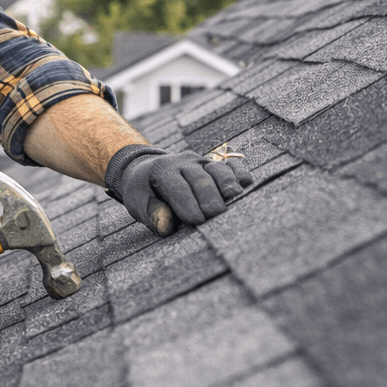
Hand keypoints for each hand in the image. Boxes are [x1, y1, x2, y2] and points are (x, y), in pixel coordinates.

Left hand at [105, 145, 252, 234]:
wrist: (148, 170)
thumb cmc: (145, 192)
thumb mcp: (139, 202)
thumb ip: (151, 214)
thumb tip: (167, 226)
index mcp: (162, 170)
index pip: (176, 187)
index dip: (187, 204)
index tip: (196, 221)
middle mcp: (184, 162)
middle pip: (200, 178)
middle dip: (209, 196)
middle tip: (216, 214)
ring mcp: (202, 161)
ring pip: (217, 170)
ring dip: (227, 184)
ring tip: (235, 198)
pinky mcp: (216, 164)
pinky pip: (231, 165)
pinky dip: (239, 174)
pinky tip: (247, 184)